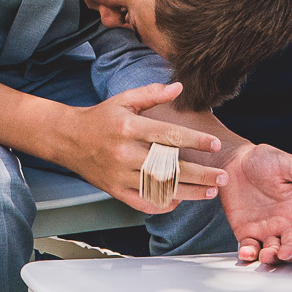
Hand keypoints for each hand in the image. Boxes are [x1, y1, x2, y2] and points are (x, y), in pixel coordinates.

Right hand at [60, 82, 225, 214]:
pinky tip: (179, 200)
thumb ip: (152, 93)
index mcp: (129, 127)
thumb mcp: (124, 100)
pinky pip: (142, 202)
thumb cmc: (101, 117)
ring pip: (159, 187)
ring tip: (210, 191)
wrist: (69, 139)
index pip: (167, 135)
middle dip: (200, 173)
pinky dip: (162, 204)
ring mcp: (119, 174)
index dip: (194, 141)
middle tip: (222, 176)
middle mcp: (124, 152)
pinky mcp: (114, 190)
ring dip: (188, 192)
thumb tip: (180, 87)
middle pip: (168, 167)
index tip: (214, 145)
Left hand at [219, 144, 291, 265]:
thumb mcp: (288, 164)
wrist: (233, 161)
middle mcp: (287, 223)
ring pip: (275, 251)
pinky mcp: (248, 233)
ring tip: (266, 255)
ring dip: (272, 257)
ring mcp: (267, 230)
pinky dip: (250, 254)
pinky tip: (247, 253)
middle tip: (284, 252)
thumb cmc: (264, 160)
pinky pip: (251, 249)